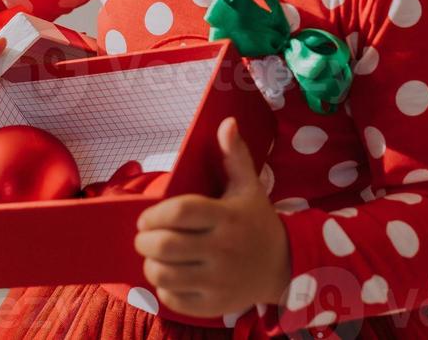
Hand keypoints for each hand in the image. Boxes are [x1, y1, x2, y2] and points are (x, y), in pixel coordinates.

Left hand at [134, 116, 290, 318]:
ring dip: (150, 264)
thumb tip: (227, 123)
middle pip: (166, 246)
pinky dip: (163, 289)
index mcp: (226, 217)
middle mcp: (222, 250)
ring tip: (153, 254)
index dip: (155, 213)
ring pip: (165, 275)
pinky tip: (169, 275)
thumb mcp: (248, 186)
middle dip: (144, 240)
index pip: (180, 212)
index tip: (146, 216)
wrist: (283, 266)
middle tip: (143, 235)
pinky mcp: (213, 305)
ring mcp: (217, 281)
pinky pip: (173, 300)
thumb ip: (234, 154)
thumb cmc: (257, 221)